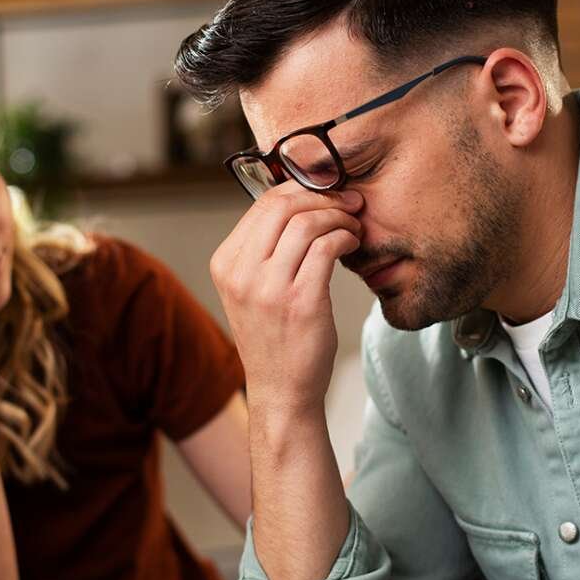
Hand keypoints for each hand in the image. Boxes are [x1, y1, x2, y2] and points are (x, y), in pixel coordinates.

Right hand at [210, 182, 362, 419]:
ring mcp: (268, 289)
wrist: (281, 390)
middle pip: (282, 206)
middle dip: (322, 196)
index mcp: (225, 263)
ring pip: (307, 223)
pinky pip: (326, 247)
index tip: (327, 192)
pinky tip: (353, 244)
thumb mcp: (253, 289)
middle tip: (349, 202)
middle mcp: (240, 273)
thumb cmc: (275, 337)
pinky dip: (345, 237)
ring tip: (354, 226)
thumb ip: (264, 248)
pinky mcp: (300, 303)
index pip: (262, 203)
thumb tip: (299, 201)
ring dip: (339, 216)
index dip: (301, 189)